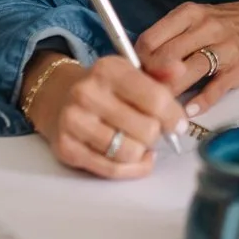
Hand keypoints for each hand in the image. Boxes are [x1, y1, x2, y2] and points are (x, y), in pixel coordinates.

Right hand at [23, 53, 186, 179]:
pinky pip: (111, 169)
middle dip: (156, 134)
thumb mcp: (133, 73)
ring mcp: (73, 121)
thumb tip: (179, 70)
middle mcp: (87, 93)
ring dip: (141, 152)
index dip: (174, 116)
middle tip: (152, 130)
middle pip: (147, 130)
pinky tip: (134, 158)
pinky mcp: (66, 148)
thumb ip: (160, 74)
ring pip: (130, 153)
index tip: (178, 124)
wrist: (59, 97)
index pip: (156, 99)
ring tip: (138, 142)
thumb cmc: (108, 89)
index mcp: (108, 69)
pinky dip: (130, 169)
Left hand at [136, 0, 238, 117]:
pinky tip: (188, 110)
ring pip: (189, 71)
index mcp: (188, 15)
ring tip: (162, 106)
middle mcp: (205, 28)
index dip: (138, 62)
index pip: (151, 39)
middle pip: (167, 57)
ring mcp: (224, 48)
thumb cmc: (221, 24)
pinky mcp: (238, 69)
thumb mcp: (193, 19)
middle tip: (144, 95)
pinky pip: (215, 88)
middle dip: (152, 79)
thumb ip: (168, 38)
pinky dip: (200, 101)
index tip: (136, 75)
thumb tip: (138, 66)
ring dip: (171, 92)